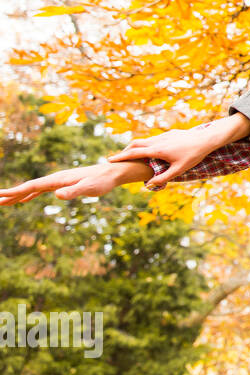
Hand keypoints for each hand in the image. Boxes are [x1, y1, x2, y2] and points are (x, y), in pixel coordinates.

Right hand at [0, 160, 152, 204]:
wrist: (114, 172)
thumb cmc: (103, 181)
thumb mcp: (89, 188)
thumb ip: (74, 192)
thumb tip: (56, 196)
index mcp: (58, 179)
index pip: (32, 186)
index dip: (15, 192)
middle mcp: (56, 178)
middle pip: (28, 187)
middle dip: (11, 194)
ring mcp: (59, 181)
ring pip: (33, 188)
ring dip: (18, 195)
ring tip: (3, 202)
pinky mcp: (64, 183)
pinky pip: (41, 190)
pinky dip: (30, 194)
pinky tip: (25, 200)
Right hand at [108, 112, 249, 186]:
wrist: (206, 139)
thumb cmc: (193, 156)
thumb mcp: (179, 170)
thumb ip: (163, 177)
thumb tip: (149, 185)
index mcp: (157, 150)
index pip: (134, 153)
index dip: (121, 157)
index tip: (109, 160)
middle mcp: (158, 140)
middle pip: (136, 144)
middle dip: (125, 151)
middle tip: (116, 158)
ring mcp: (164, 135)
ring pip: (145, 140)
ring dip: (136, 147)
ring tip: (131, 155)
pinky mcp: (170, 133)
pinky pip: (154, 138)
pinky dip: (147, 143)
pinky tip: (149, 149)